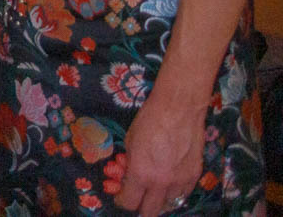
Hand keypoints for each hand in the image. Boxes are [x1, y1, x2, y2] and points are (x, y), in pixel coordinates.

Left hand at [113, 89, 204, 215]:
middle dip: (142, 208)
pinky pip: (184, 193)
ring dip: (160, 201)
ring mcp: (181, 181)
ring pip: (170, 204)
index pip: (130, 202)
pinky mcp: (196, 175)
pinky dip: (176, 193)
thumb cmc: (149, 120)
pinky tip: (170, 186)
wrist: (179, 109)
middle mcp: (162, 183)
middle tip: (137, 201)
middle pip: (151, 211)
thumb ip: (131, 162)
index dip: (123, 202)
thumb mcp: (130, 142)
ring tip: (155, 194)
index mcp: (141, 174)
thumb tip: (131, 174)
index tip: (121, 198)